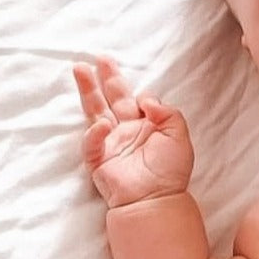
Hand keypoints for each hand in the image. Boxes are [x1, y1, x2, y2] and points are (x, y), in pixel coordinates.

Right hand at [73, 57, 194, 208]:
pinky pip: (92, 142)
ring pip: (95, 111)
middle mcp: (126, 132)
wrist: (157, 200)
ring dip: (87, 90)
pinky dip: (96, 132)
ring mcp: (110, 143)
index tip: (145, 101)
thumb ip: (167, 112)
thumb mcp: (179, 135)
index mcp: (146, 126)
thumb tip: (145, 98)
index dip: (140, 95)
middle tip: (99, 58)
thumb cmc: (171, 172)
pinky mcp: (98, 159)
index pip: (136, 101)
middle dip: (106, 78)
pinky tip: (104, 125)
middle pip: (112, 99)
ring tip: (79, 68)